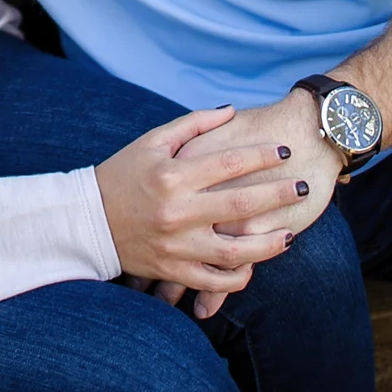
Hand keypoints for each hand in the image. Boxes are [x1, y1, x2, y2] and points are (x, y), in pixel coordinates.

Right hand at [94, 106, 306, 307]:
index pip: (229, 162)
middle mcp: (178, 211)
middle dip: (279, 194)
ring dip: (269, 243)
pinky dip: (239, 276)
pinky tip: (255, 265)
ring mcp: (177, 245)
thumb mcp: (151, 141)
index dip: (262, 155)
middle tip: (303, 186)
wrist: (88, 221)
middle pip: (242, 204)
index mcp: (173, 175)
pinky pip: (215, 281)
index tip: (285, 150)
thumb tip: (232, 111)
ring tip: (290, 233)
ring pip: (236, 251)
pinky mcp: (174, 270)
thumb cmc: (122, 174)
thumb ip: (193, 124)